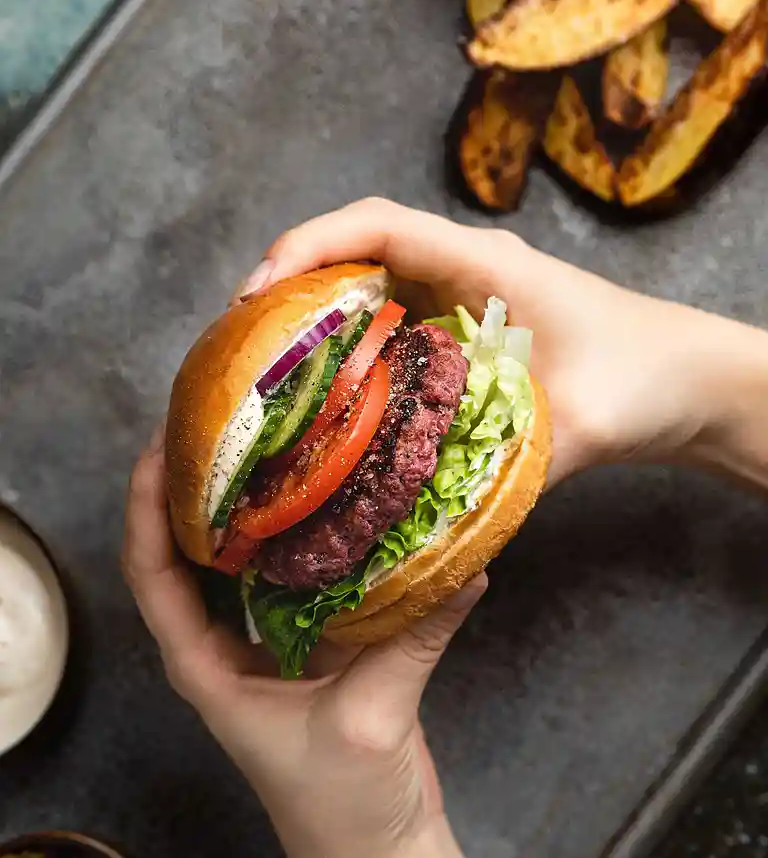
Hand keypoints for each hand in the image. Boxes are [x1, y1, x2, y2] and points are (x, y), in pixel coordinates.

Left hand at [123, 430, 478, 857]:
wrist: (375, 851)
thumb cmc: (343, 806)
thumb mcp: (370, 718)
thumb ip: (413, 638)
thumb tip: (467, 565)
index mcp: (205, 668)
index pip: (154, 574)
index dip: (147, 508)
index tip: (161, 447)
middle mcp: (224, 648)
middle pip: (184, 554)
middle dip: (189, 487)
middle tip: (215, 422)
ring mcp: (267, 643)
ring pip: (239, 559)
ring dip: (242, 503)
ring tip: (263, 441)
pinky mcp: (310, 643)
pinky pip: (296, 573)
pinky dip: (303, 534)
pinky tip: (330, 495)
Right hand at [235, 198, 766, 487]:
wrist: (687, 379)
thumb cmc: (646, 377)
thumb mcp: (579, 423)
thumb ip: (511, 463)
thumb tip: (425, 514)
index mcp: (486, 264)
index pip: (380, 225)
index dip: (310, 245)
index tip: (259, 290)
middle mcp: (466, 268)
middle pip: (357, 249)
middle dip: (291, 281)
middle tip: (241, 342)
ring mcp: (463, 296)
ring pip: (369, 284)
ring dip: (313, 314)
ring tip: (264, 367)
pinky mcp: (464, 329)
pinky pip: (391, 319)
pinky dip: (349, 343)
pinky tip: (327, 391)